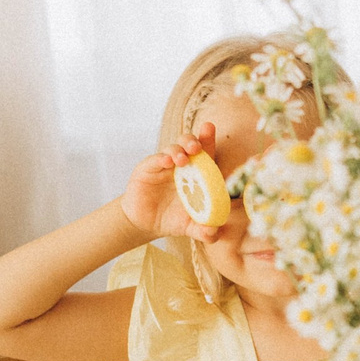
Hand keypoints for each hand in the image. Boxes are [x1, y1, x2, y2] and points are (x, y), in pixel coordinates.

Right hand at [119, 122, 224, 242]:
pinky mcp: (148, 169)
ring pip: (173, 148)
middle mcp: (183, 165)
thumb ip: (205, 231)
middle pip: (190, 144)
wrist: (146, 223)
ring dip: (179, 150)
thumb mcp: (191, 227)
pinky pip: (155, 159)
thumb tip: (213, 232)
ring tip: (182, 159)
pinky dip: (161, 158)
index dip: (208, 140)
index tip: (210, 128)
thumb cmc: (173, 219)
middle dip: (195, 140)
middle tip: (197, 147)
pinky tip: (166, 162)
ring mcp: (165, 165)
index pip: (206, 154)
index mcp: (198, 174)